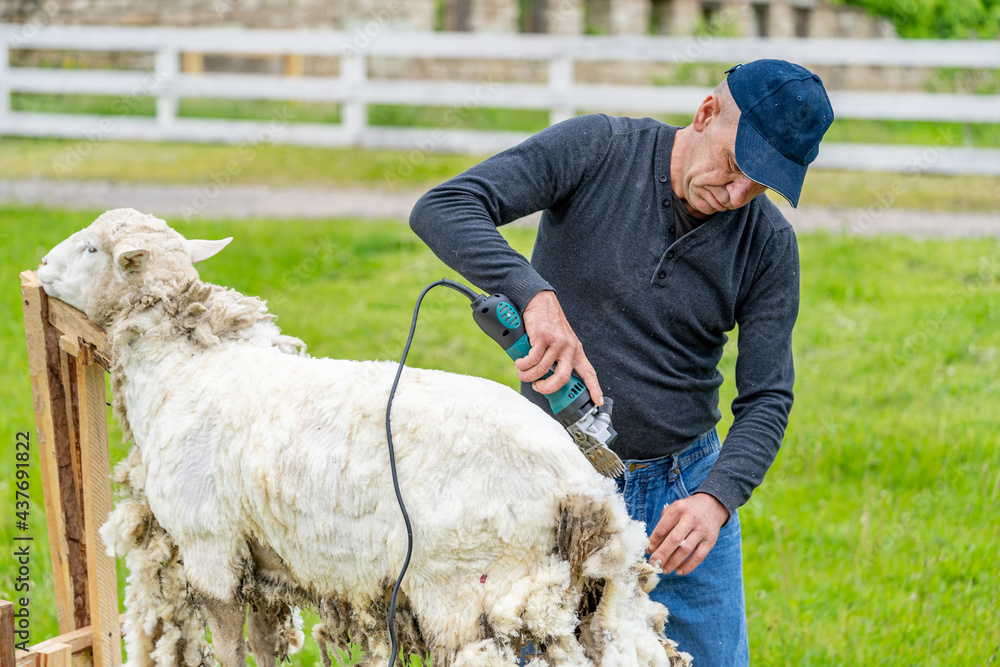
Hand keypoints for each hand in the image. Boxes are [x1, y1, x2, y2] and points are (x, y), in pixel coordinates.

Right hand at [514, 290, 602, 405]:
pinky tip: (520, 363)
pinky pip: (532, 359)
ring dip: (529, 376)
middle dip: (548, 388)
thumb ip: (557, 357)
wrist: (540, 300)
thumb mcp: (560, 341)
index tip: (598, 402)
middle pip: (563, 377)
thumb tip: (545, 377)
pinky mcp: (543, 337)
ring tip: (522, 374)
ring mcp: (557, 343)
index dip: (594, 388)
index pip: (589, 372)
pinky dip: (524, 364)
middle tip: (538, 388)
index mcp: (576, 351)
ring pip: (543, 369)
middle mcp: (569, 348)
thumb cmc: (547, 322)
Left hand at [646, 492, 728, 575]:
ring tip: (664, 570)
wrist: (712, 505)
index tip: (649, 551)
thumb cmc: (687, 510)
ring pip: (686, 550)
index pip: (663, 527)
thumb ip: (663, 525)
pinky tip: (679, 571)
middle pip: (675, 539)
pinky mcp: (710, 541)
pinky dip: (689, 566)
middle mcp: (691, 519)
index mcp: (678, 509)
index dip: (654, 541)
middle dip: (662, 554)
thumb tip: (652, 547)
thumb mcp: (674, 510)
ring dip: (674, 562)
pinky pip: (699, 556)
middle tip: (654, 564)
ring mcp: (702, 531)